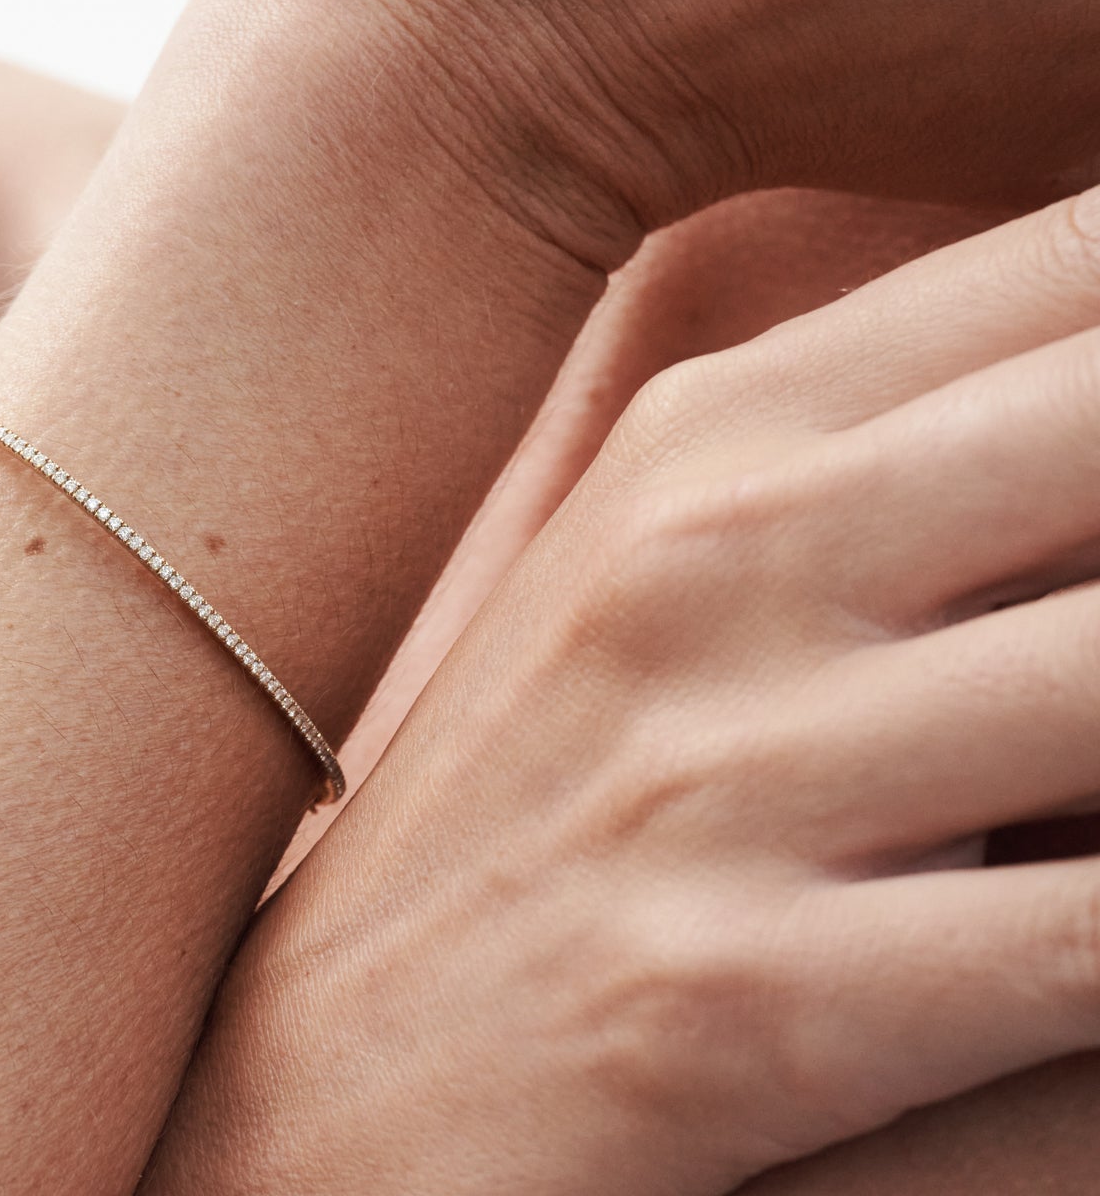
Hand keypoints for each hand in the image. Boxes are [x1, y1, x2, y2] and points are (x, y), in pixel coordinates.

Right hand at [145, 194, 1099, 1195]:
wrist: (320, 1089)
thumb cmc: (553, 814)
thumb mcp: (695, 592)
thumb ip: (918, 470)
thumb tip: (1090, 384)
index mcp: (720, 427)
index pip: (1072, 253)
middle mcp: (722, 551)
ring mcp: (722, 770)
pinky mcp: (737, 1003)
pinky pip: (1090, 948)